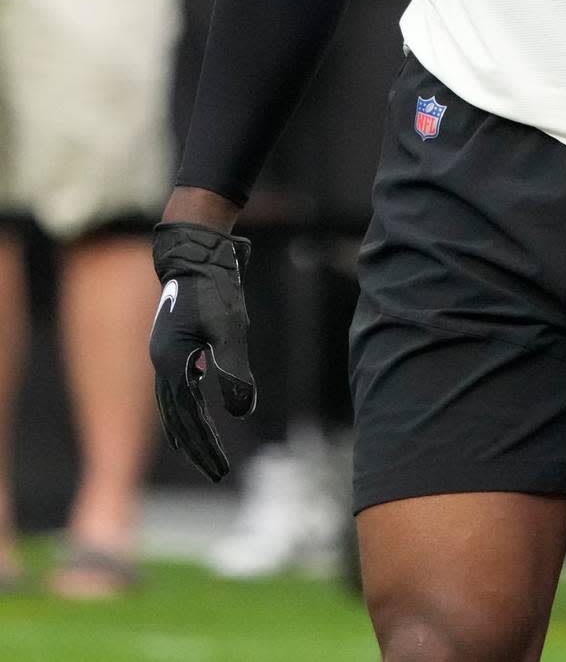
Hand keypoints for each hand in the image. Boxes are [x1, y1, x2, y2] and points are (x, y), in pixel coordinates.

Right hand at [150, 222, 256, 481]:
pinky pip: (177, 388)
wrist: (196, 253)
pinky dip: (186, 408)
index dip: (205, 445)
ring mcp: (165, 355)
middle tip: (216, 473)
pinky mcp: (174, 346)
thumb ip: (234, 368)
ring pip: (174, 406)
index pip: (188, 418)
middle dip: (196, 447)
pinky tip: (199, 412)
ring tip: (203, 453)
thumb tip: (241, 411)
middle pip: (177, 419)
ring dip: (189, 431)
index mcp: (172, 363)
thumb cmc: (215, 288)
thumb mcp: (231, 327)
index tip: (221, 470)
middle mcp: (163, 363)